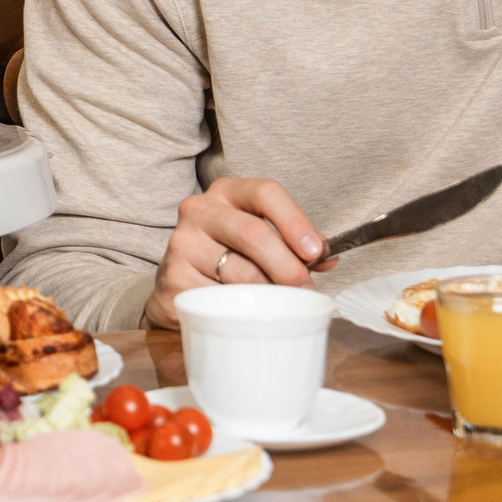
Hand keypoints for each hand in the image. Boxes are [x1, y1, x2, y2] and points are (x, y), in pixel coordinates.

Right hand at [147, 177, 332, 328]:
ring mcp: (182, 243)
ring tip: (275, 301)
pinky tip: (243, 309)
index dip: (294, 221)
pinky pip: (221, 298)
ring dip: (268, 292)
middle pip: (253, 233)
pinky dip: (241, 308)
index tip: (315, 251)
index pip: (265, 192)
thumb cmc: (228, 255)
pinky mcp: (174, 278)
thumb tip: (328, 257)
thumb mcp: (260, 239)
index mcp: (226, 192)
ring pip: (240, 272)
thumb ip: (295, 244)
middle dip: (287, 265)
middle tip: (304, 287)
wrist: (179, 282)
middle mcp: (199, 210)